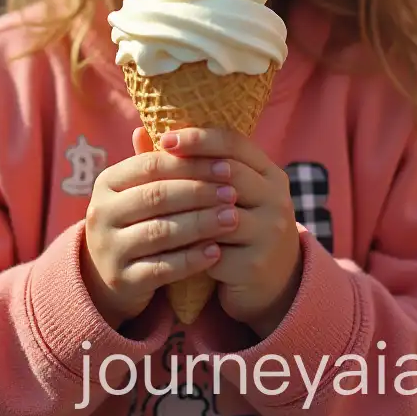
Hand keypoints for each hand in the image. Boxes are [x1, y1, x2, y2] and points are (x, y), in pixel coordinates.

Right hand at [80, 128, 238, 328]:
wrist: (110, 276)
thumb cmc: (137, 220)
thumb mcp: (140, 190)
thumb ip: (160, 161)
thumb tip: (180, 120)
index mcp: (107, 182)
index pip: (152, 165)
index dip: (191, 164)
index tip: (226, 166)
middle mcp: (101, 212)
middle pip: (157, 196)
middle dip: (199, 193)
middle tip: (233, 192)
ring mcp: (109, 248)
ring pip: (161, 231)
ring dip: (201, 224)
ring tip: (232, 218)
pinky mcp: (122, 280)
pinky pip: (162, 268)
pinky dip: (191, 259)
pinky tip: (216, 252)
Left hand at [153, 127, 302, 337]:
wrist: (272, 282)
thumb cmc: (237, 227)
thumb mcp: (223, 193)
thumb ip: (190, 164)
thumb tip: (139, 133)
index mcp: (269, 173)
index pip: (235, 143)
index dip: (200, 138)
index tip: (166, 139)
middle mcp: (277, 198)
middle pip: (229, 174)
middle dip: (188, 169)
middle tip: (152, 168)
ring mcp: (270, 232)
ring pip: (219, 214)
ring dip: (185, 211)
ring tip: (152, 207)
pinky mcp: (256, 265)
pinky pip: (214, 253)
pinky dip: (189, 249)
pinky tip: (166, 247)